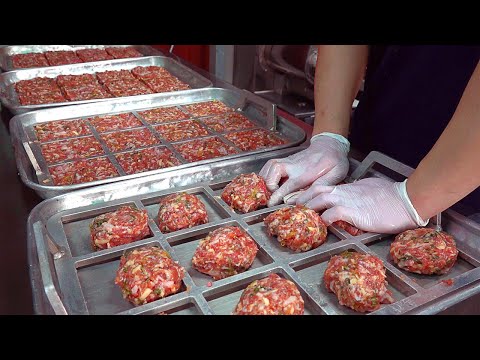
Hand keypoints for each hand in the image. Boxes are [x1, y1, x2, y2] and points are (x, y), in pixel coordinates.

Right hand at [259, 133, 349, 205]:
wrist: (330, 144)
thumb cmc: (334, 161)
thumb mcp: (336, 174)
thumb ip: (322, 185)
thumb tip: (305, 199)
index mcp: (305, 172)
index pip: (287, 184)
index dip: (277, 195)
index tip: (271, 203)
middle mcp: (293, 165)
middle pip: (273, 171)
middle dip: (268, 184)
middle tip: (270, 196)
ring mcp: (288, 160)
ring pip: (269, 167)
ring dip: (264, 179)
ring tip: (266, 190)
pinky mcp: (286, 159)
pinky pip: (270, 165)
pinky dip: (265, 173)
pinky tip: (266, 182)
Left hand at [296, 178, 428, 233]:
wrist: (407, 200)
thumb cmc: (393, 198)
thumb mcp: (371, 190)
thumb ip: (359, 193)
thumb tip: (355, 197)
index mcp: (349, 187)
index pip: (325, 187)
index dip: (311, 192)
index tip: (302, 198)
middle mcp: (345, 191)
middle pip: (316, 189)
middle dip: (303, 197)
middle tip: (293, 206)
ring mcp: (347, 200)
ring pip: (319, 198)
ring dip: (308, 206)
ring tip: (300, 215)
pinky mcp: (352, 211)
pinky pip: (332, 213)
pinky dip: (323, 218)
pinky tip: (320, 224)